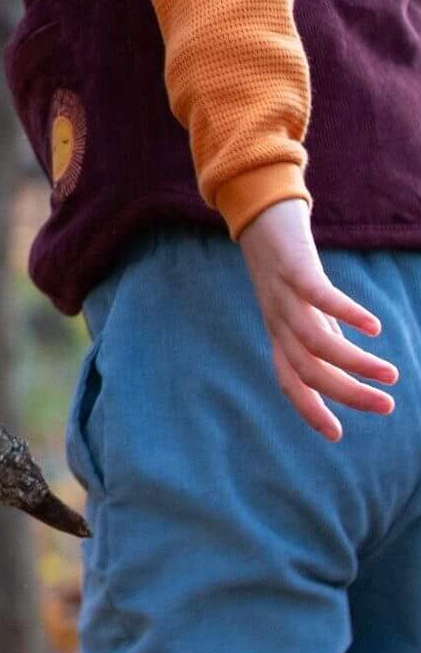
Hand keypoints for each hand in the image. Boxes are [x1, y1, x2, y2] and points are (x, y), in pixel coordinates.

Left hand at [240, 199, 397, 439]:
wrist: (263, 216)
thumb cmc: (288, 268)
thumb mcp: (306, 309)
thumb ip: (322, 336)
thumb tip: (345, 365)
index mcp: (280, 335)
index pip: (290, 382)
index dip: (309, 410)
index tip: (336, 436)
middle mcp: (278, 321)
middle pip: (307, 370)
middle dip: (346, 393)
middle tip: (386, 406)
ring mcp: (283, 296)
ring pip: (314, 342)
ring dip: (354, 363)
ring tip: (389, 374)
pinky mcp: (294, 268)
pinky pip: (318, 297)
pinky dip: (347, 314)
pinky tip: (374, 327)